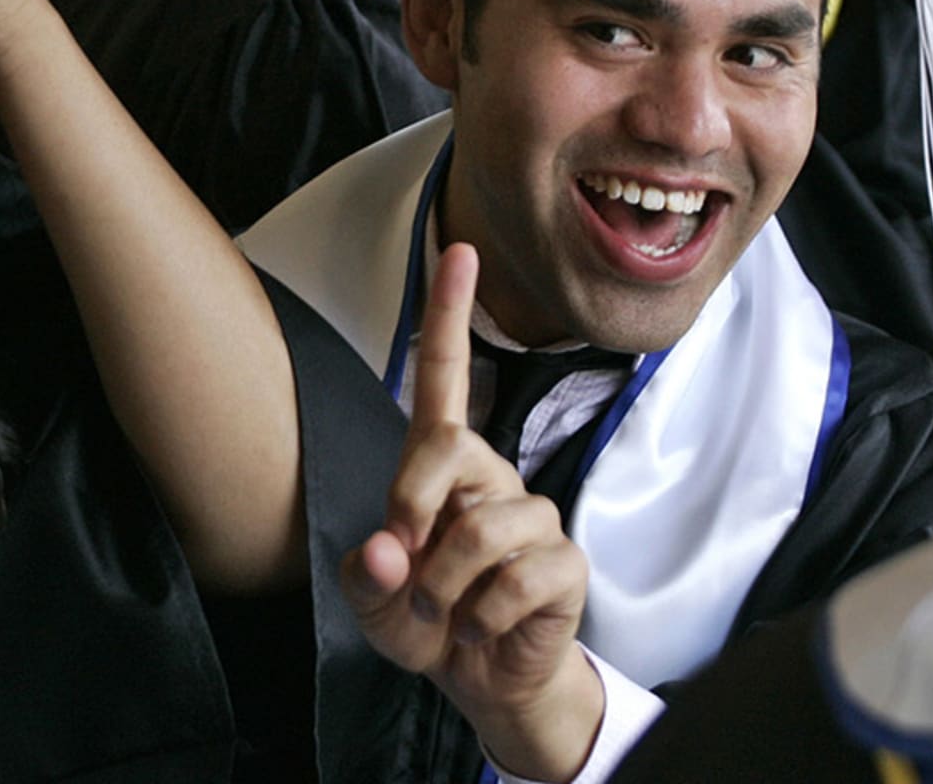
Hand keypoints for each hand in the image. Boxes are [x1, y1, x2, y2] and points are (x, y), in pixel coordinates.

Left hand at [341, 244, 600, 781]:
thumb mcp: (374, 602)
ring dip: (446, 589)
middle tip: (406, 566)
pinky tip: (486, 628)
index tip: (459, 250)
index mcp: (444, 466)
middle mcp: (492, 476)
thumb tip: (388, 547)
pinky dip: (484, 617)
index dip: (452, 314)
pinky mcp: (566, 563)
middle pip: (447, 448)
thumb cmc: (426, 623)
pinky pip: (519, 577)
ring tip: (450, 613)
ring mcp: (534, 516)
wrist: (481, 681)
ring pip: (482, 528)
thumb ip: (366, 575)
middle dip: (411, 507)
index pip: (447, 378)